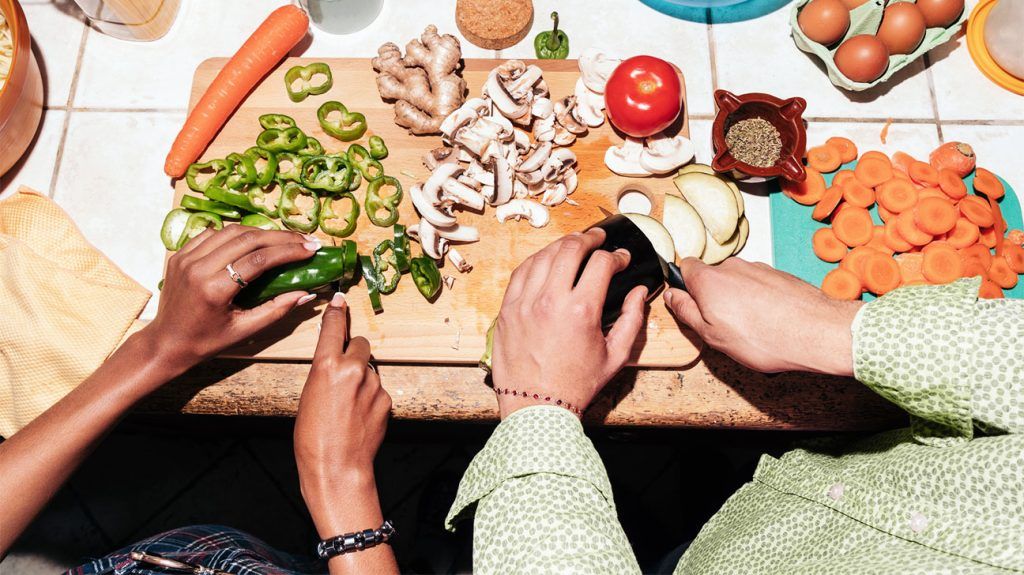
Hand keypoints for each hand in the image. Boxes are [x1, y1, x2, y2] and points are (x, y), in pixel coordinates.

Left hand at [144, 225, 319, 371]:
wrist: (165, 342)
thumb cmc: (206, 341)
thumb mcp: (244, 331)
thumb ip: (276, 310)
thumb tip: (306, 293)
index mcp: (214, 289)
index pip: (259, 259)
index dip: (289, 251)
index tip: (311, 248)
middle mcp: (198, 267)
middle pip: (247, 239)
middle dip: (281, 237)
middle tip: (304, 239)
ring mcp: (185, 257)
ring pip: (231, 231)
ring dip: (261, 231)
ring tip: (283, 238)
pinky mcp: (180, 254)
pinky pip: (213, 234)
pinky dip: (236, 234)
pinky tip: (253, 240)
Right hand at [295, 293, 390, 537]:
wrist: (337, 467)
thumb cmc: (312, 438)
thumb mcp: (308, 397)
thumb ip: (324, 374)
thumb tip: (336, 365)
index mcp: (326, 366)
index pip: (333, 329)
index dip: (336, 313)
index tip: (340, 299)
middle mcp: (353, 369)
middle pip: (359, 344)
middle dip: (353, 353)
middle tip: (343, 373)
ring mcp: (373, 384)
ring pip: (370, 368)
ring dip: (362, 379)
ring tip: (348, 406)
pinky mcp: (387, 399)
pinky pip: (378, 390)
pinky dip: (370, 398)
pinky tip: (359, 417)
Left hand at [492, 228, 647, 418]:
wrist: (537, 406)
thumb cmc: (576, 385)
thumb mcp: (615, 356)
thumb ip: (633, 320)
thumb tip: (639, 292)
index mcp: (581, 311)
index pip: (601, 263)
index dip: (617, 256)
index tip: (622, 259)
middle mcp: (550, 300)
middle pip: (570, 249)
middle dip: (589, 238)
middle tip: (598, 238)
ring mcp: (524, 303)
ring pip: (544, 256)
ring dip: (562, 245)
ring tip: (575, 244)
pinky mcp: (507, 310)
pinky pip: (521, 272)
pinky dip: (537, 260)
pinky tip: (547, 260)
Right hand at [664, 258, 862, 375]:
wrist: (816, 332)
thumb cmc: (764, 338)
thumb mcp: (712, 335)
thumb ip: (687, 312)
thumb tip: (672, 296)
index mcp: (709, 280)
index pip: (685, 267)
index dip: (686, 287)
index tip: (691, 305)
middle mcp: (733, 267)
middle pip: (713, 277)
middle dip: (715, 297)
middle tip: (724, 326)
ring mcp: (759, 268)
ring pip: (738, 282)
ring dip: (739, 300)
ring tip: (752, 328)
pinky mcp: (780, 275)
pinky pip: (760, 286)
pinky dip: (761, 301)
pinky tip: (771, 322)